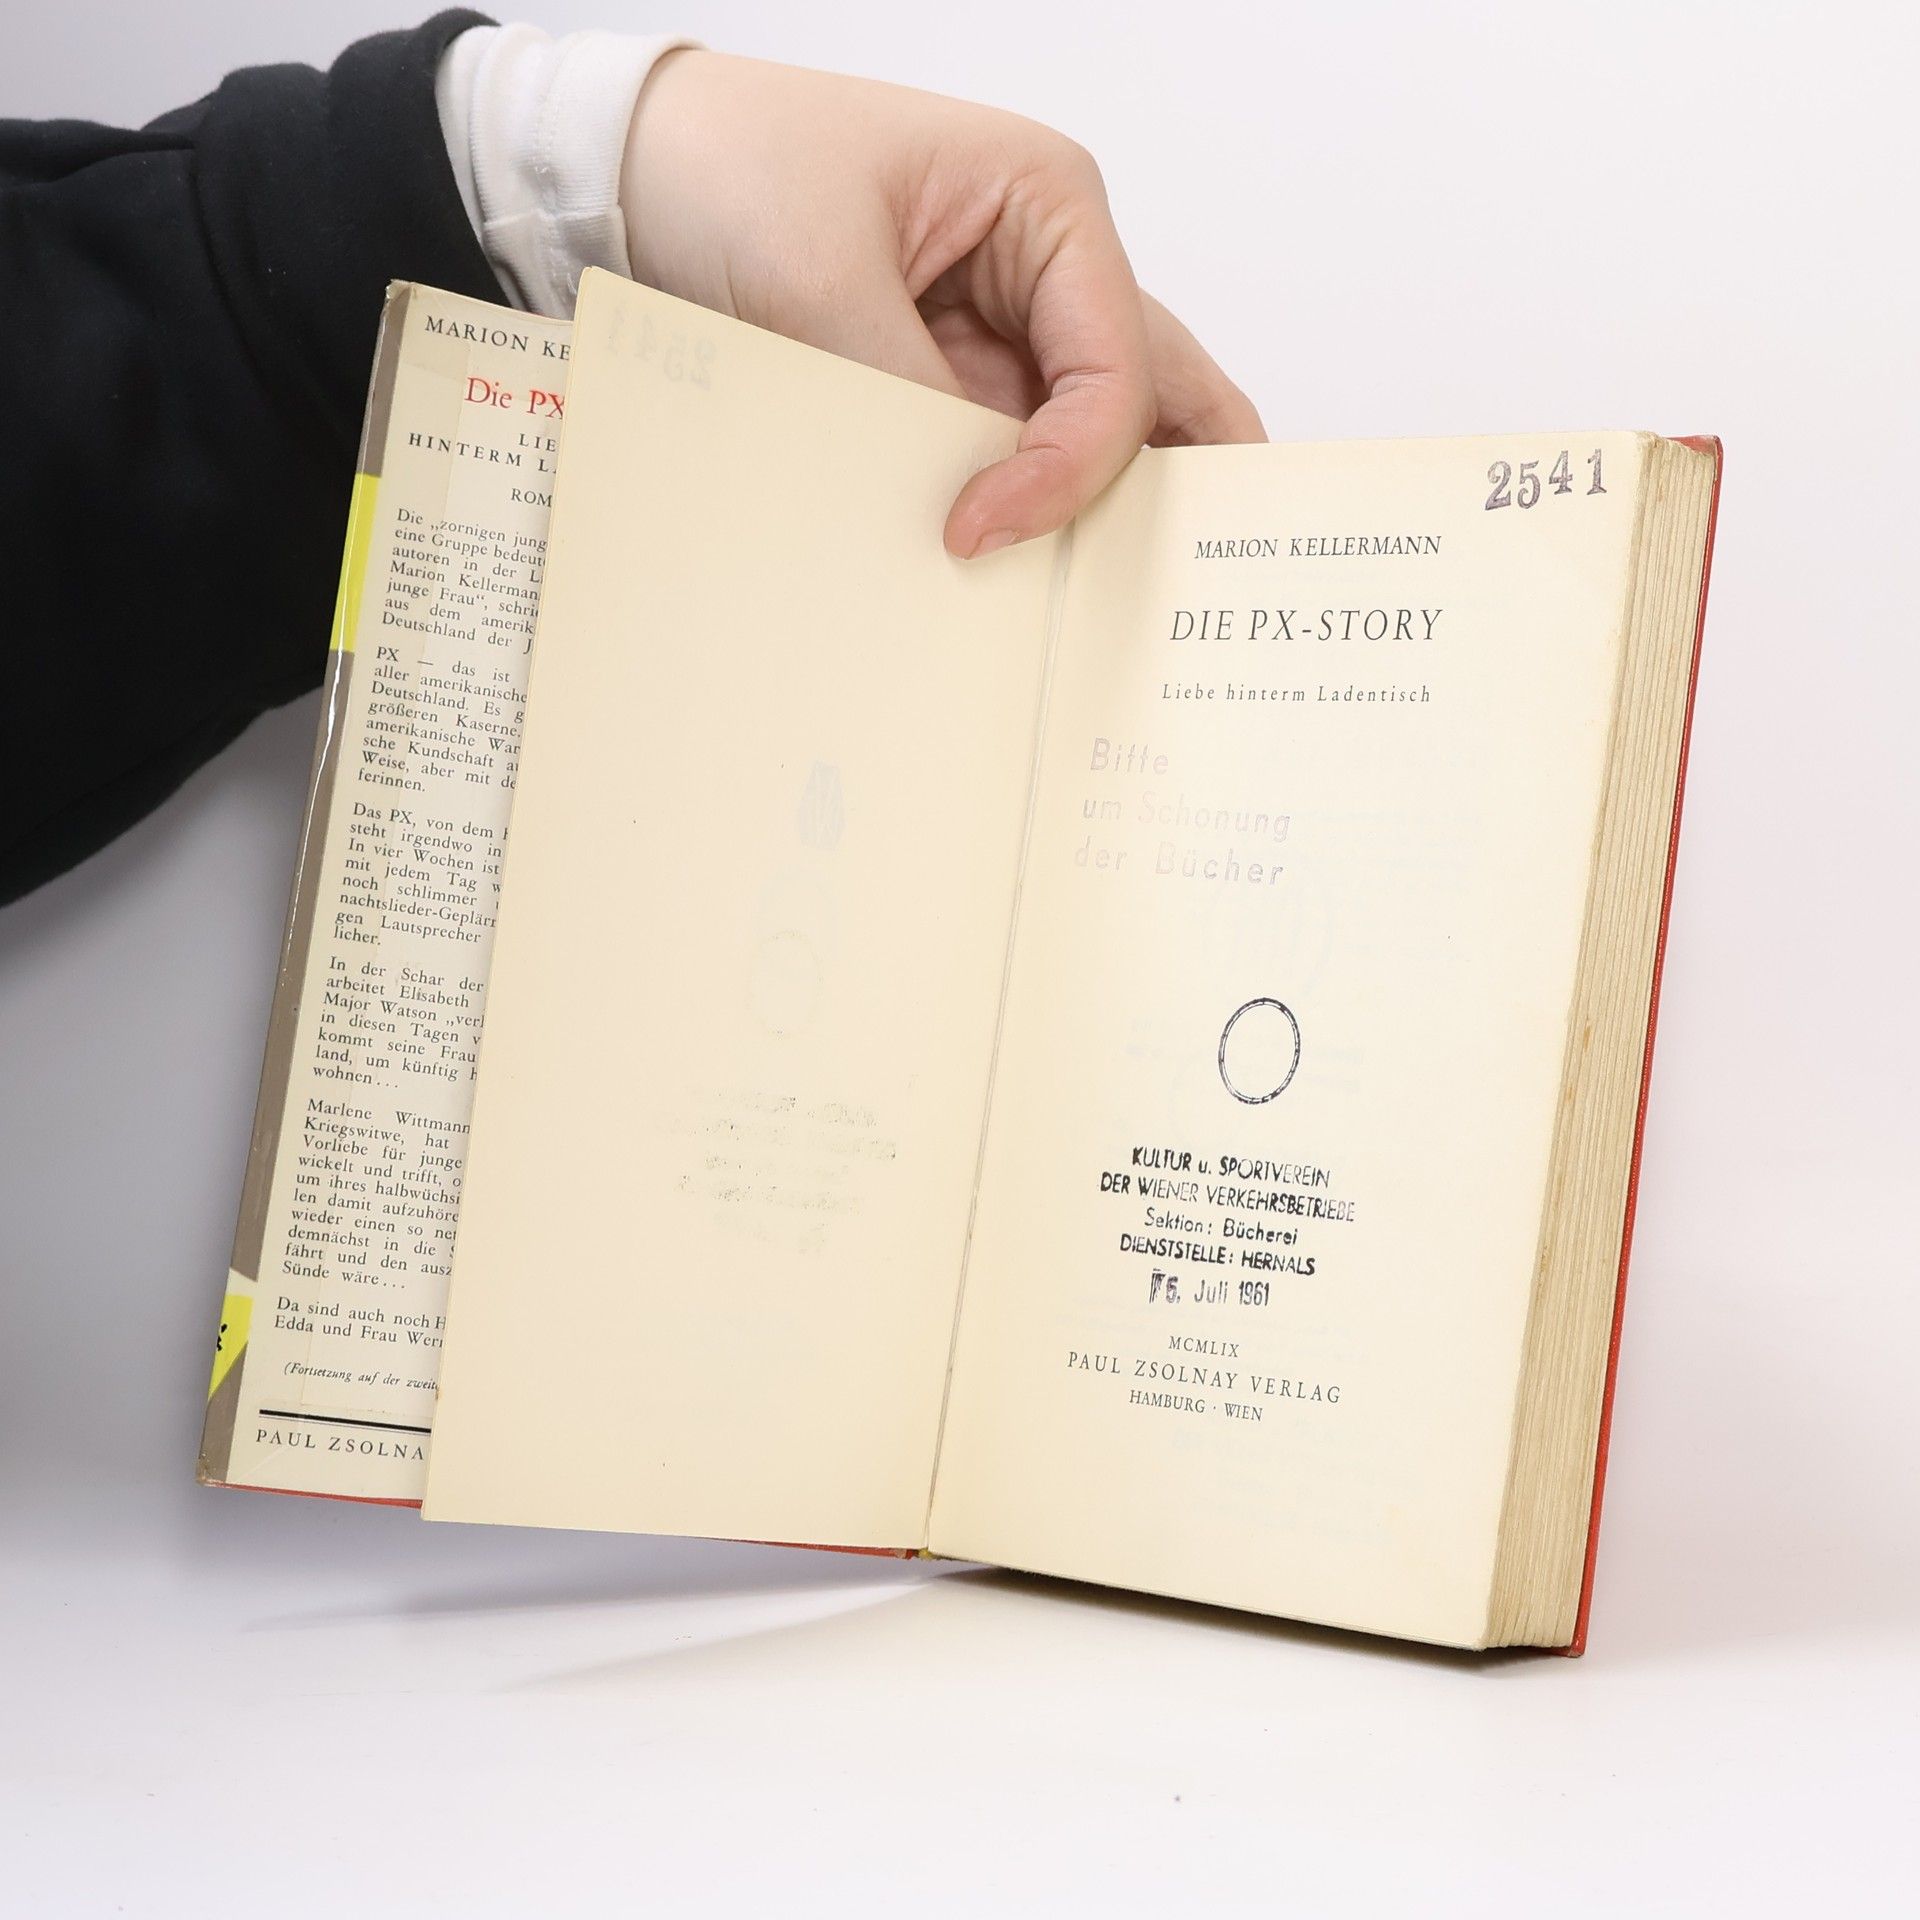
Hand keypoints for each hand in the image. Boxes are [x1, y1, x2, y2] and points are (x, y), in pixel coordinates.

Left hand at [620, 51, 1264, 557]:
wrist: (640, 168)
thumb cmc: (733, 168)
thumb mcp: (819, 283)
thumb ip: (909, 401)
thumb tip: (973, 519)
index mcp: (1049, 205)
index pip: (1116, 364)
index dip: (1073, 464)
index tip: (983, 530)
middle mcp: (1048, 271)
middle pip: (1155, 391)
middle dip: (1178, 486)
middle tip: (1192, 586)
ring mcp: (1005, 333)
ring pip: (1095, 435)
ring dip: (1098, 510)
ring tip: (1108, 604)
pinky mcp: (954, 381)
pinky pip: (1010, 457)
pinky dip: (1023, 512)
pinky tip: (1019, 577)